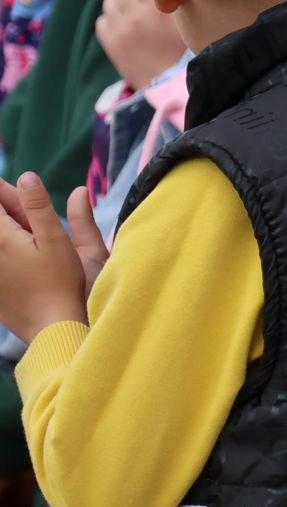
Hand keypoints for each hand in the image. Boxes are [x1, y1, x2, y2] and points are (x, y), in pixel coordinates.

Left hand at [0, 175, 88, 340]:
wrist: (51, 328)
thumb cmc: (61, 283)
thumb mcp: (56, 240)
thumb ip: (38, 206)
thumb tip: (26, 177)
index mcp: (1, 234)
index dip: (10, 193)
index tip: (29, 201)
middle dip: (11, 213)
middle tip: (35, 225)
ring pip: (1, 238)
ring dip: (12, 232)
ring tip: (33, 246)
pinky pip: (2, 258)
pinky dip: (11, 250)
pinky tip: (27, 261)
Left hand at [95, 0, 183, 89]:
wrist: (166, 84)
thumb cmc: (181, 53)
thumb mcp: (184, 24)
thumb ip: (174, 1)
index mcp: (157, 8)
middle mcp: (135, 15)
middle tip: (141, 0)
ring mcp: (119, 28)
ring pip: (109, 0)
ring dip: (119, 4)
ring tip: (131, 14)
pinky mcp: (109, 41)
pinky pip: (102, 20)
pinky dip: (111, 22)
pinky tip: (124, 29)